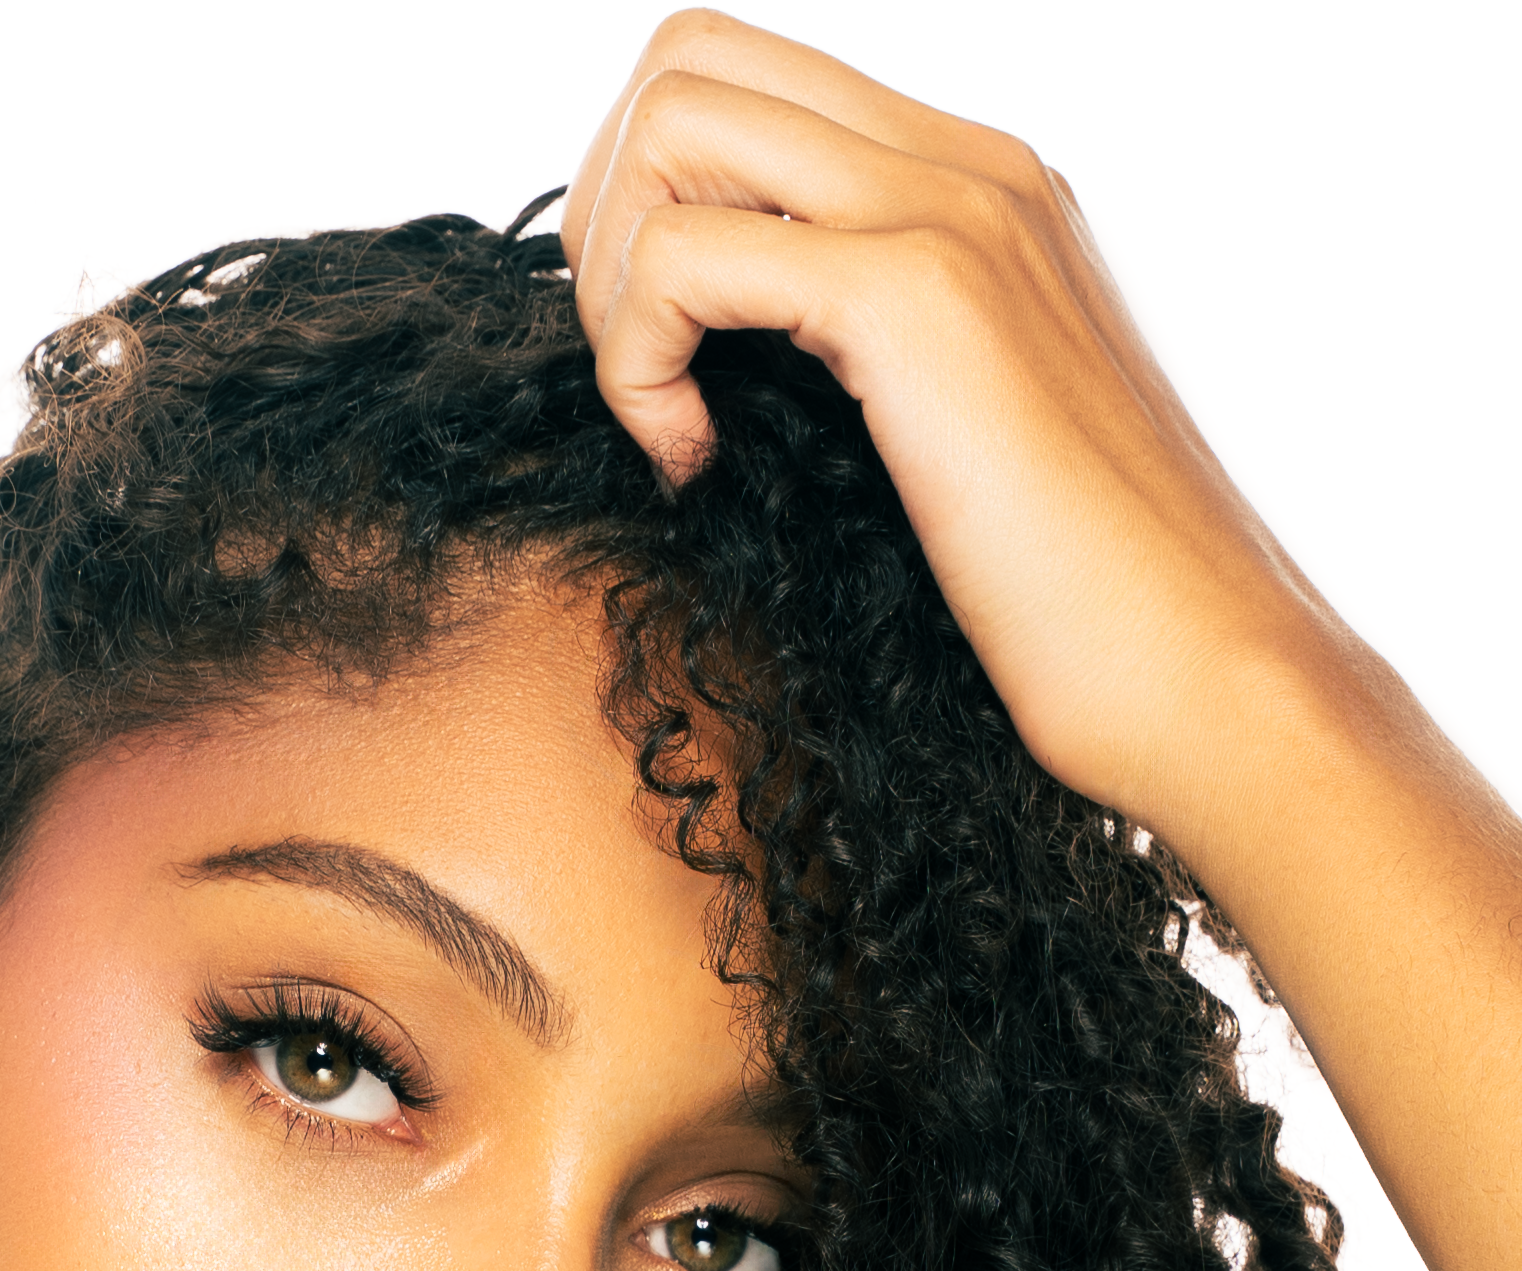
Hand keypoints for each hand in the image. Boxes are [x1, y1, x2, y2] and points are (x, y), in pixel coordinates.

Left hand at [560, 13, 1328, 860]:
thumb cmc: (1081, 603)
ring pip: (673, 129)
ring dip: (615, 281)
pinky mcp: (914, 301)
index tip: (667, 356)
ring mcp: (946, 216)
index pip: (748, 87)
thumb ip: (860, 366)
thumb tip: (726, 377)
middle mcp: (964, 169)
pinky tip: (697, 462)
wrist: (1199, 669)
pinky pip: (684, 259)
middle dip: (609, 215)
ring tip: (670, 418)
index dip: (654, 205)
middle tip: (641, 371)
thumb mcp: (952, 446)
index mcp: (975, 190)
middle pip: (690, 64)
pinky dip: (641, 363)